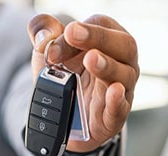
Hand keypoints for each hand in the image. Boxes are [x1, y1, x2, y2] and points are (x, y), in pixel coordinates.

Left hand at [28, 14, 139, 152]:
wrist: (60, 116)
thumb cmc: (63, 77)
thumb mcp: (48, 50)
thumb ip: (42, 31)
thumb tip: (45, 36)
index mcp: (107, 41)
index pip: (102, 26)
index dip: (83, 29)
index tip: (65, 35)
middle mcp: (121, 63)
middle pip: (124, 45)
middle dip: (99, 38)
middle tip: (74, 35)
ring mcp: (121, 90)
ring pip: (124, 76)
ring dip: (108, 66)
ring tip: (91, 60)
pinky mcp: (114, 117)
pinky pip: (121, 108)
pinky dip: (117, 100)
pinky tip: (114, 91)